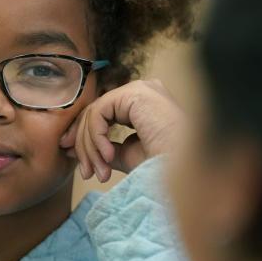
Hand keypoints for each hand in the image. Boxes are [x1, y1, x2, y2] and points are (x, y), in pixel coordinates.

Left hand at [59, 79, 183, 181]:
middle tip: (84, 170)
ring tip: (100, 171)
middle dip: (84, 143)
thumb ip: (106, 148)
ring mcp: (141, 89)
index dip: (86, 137)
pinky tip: (108, 155)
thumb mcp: (129, 156)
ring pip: (95, 113)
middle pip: (97, 113)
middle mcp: (143, 91)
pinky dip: (97, 136)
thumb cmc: (164, 166)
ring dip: (91, 147)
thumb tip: (77, 149)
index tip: (78, 161)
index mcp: (144, 104)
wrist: (184, 170)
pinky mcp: (135, 92)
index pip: (104, 114)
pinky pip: (99, 112)